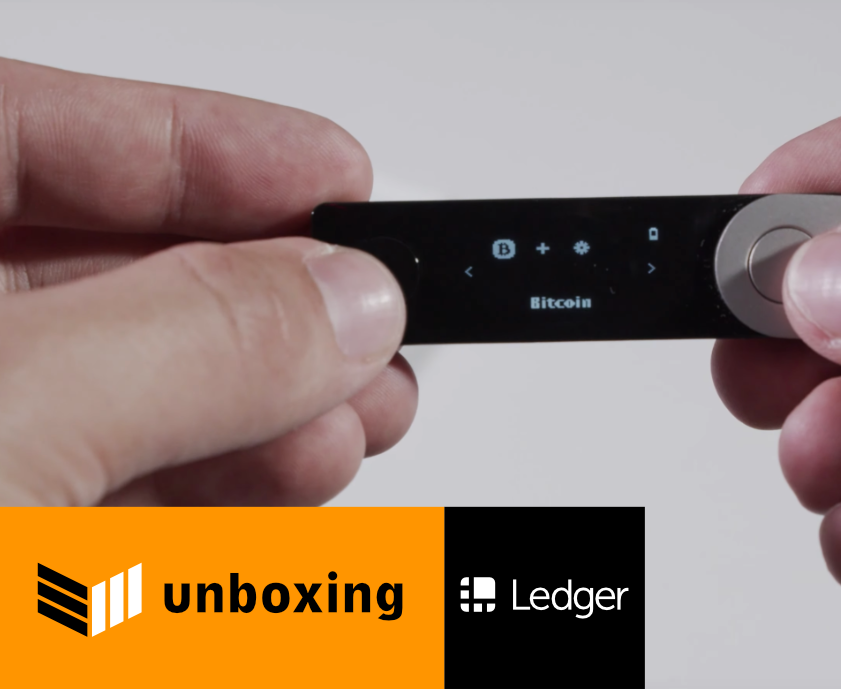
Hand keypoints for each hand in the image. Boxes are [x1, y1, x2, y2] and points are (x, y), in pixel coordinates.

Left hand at [0, 58, 416, 505]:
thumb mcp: (2, 431)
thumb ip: (178, 346)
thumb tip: (341, 299)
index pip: (20, 132)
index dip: (189, 140)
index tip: (327, 171)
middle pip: (103, 268)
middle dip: (262, 292)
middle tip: (370, 304)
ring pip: (134, 387)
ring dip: (271, 394)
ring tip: (359, 408)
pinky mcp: (17, 544)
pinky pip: (125, 486)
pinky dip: (227, 477)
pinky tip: (297, 468)